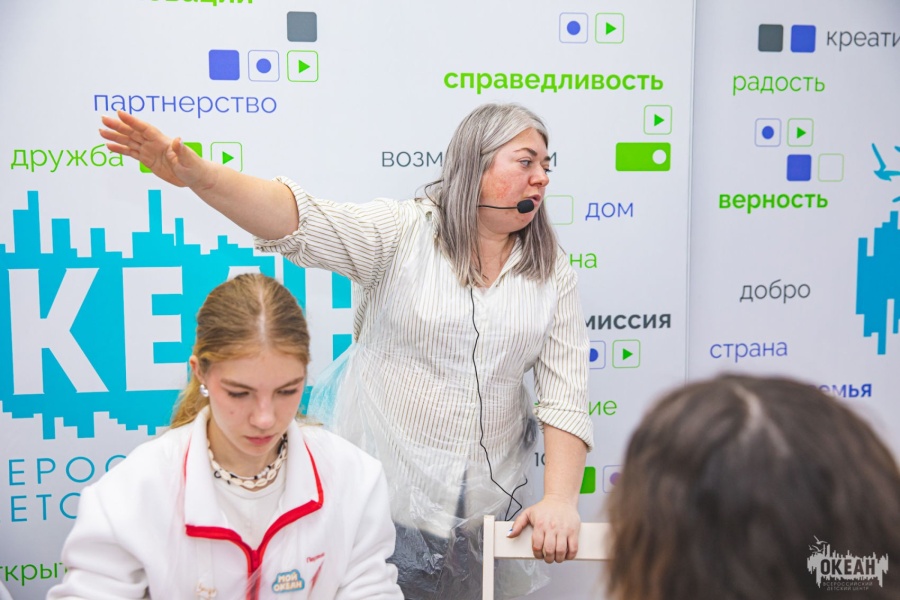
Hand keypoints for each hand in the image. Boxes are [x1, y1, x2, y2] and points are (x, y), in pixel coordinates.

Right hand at [99, 110, 213, 189]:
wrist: (195, 177)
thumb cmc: (195, 168)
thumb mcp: (189, 160)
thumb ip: (182, 150)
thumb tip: (178, 140)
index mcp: (163, 142)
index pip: (145, 128)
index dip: (132, 121)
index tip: (119, 113)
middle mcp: (154, 144)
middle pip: (133, 132)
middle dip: (118, 126)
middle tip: (104, 119)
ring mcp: (150, 151)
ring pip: (130, 141)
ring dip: (116, 136)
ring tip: (101, 131)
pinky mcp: (148, 160)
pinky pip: (132, 153)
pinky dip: (120, 149)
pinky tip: (109, 145)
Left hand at [507, 495, 579, 562]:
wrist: (560, 498)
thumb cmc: (544, 507)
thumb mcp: (528, 513)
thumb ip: (518, 524)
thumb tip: (510, 535)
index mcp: (540, 524)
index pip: (537, 546)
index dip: (537, 555)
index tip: (539, 555)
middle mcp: (551, 527)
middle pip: (549, 550)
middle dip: (548, 559)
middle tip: (548, 558)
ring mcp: (563, 529)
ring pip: (561, 551)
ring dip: (558, 558)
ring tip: (557, 557)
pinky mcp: (573, 531)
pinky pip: (573, 547)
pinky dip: (570, 555)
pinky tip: (567, 555)